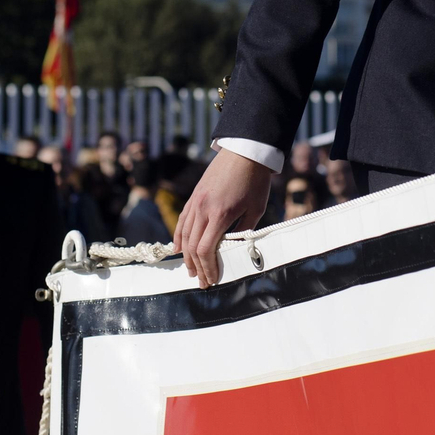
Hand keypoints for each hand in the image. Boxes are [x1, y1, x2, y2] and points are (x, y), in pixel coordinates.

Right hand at [173, 149, 273, 288]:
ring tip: (191, 270)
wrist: (245, 152)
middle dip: (196, 267)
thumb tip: (237, 248)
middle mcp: (203, 210)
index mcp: (219, 215)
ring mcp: (196, 202)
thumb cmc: (255, 180)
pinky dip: (178, 236)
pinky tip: (178, 248)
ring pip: (184, 234)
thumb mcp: (256, 208)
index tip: (211, 280)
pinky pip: (182, 220)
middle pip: (192, 246)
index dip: (207, 268)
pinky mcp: (194, 196)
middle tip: (201, 282)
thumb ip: (244, 230)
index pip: (205, 250)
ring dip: (186, 256)